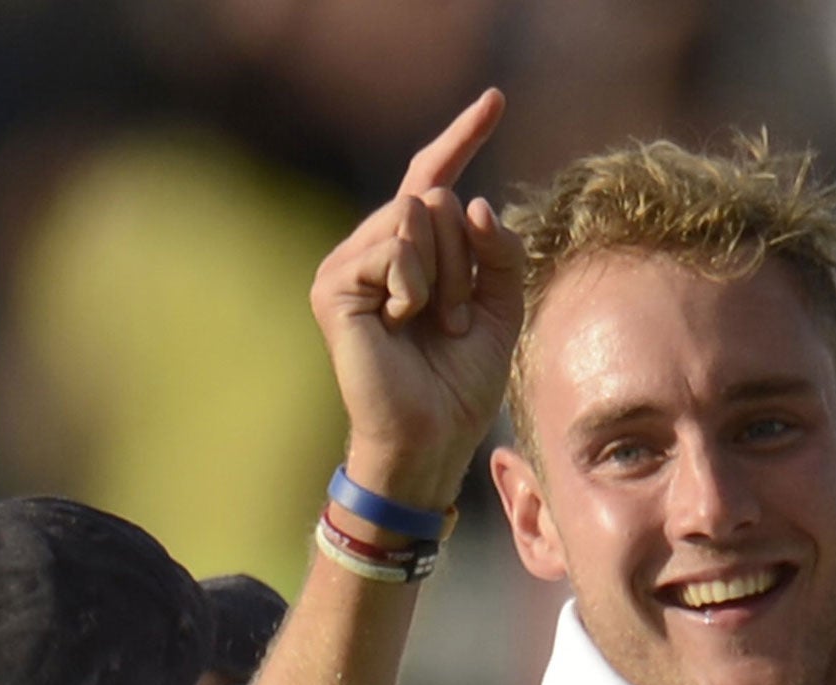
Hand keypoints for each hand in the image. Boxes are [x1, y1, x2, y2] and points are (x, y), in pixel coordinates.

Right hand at [310, 89, 525, 510]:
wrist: (432, 434)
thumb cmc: (462, 380)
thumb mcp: (502, 306)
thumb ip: (497, 249)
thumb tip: (469, 200)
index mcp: (415, 250)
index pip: (435, 176)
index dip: (463, 135)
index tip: (496, 98)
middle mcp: (377, 247)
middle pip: (434, 197)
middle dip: (467, 260)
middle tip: (458, 319)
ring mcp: (349, 262)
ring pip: (416, 214)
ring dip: (448, 276)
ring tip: (437, 325)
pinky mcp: (334, 283)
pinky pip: (393, 245)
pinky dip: (418, 285)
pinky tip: (406, 322)